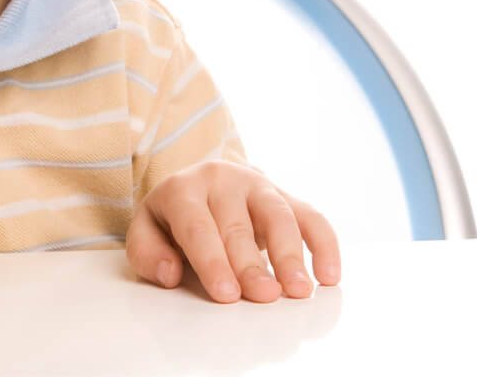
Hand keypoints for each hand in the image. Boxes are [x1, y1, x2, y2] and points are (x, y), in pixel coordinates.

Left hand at [126, 160, 340, 302]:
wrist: (199, 186)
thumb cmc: (172, 220)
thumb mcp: (147, 231)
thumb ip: (147, 253)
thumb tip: (168, 273)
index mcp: (182, 189)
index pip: (197, 225)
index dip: (212, 260)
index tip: (226, 294)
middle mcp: (221, 180)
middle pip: (238, 224)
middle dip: (251, 264)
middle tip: (263, 296)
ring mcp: (257, 185)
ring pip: (278, 215)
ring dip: (290, 254)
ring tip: (299, 291)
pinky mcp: (285, 196)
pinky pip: (311, 216)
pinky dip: (324, 244)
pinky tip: (329, 275)